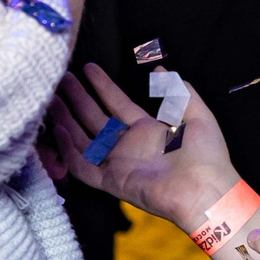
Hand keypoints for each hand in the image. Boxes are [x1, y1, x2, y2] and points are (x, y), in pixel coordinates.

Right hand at [48, 63, 239, 223]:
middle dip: (77, 99)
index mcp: (147, 131)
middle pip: (94, 119)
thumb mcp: (197, 114)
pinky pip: (83, 167)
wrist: (206, 190)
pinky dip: (70, 151)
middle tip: (60, 80)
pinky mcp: (112, 182)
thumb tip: (160, 69)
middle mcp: (128, 146)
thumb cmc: (208, 156)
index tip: (87, 68)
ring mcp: (118, 164)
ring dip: (67, 120)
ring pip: (83, 140)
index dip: (102, 86)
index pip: (117, 103)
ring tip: (51, 100)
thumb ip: (178, 91)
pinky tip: (61, 130)